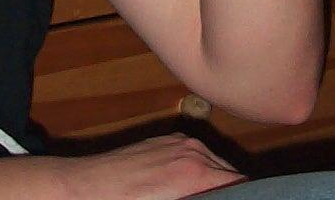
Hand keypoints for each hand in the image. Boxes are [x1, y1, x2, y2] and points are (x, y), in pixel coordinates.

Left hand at [56, 133, 242, 199]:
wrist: (88, 187)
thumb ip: (203, 198)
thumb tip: (216, 193)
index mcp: (196, 173)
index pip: (241, 183)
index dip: (246, 194)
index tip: (246, 199)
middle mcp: (192, 151)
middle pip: (231, 174)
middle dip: (232, 189)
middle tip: (232, 199)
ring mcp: (179, 142)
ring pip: (215, 163)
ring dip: (217, 181)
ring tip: (209, 196)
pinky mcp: (167, 141)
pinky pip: (196, 154)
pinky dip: (200, 170)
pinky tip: (190, 188)